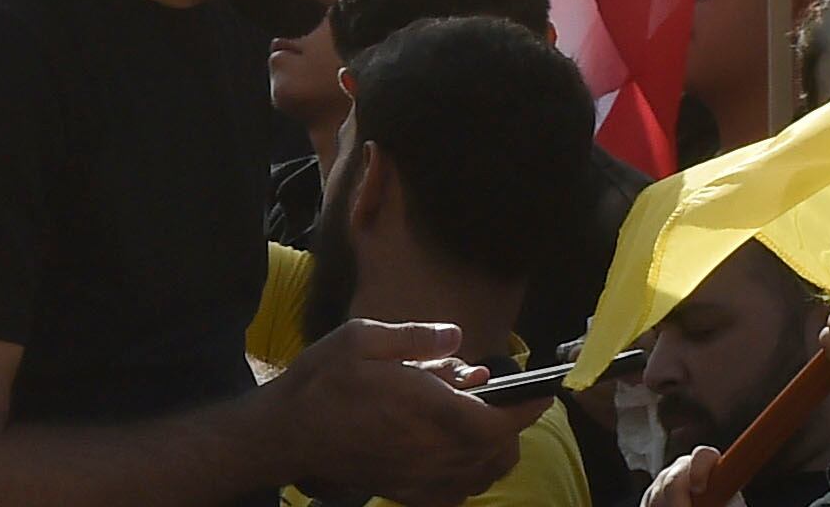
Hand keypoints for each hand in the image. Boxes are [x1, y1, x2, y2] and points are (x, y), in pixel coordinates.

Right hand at [255, 322, 524, 503]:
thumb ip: (417, 338)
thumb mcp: (363, 338)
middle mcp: (433, 451)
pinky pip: (459, 493)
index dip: (528, 407)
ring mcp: (422, 478)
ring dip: (495, 450)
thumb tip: (458, 338)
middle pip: (500, 451)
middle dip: (512, 425)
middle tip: (501, 397)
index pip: (500, 420)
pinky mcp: (408, 493)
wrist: (287, 434)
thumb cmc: (324, 381)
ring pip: (484, 475)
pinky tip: (456, 451)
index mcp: (428, 409)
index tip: (541, 391)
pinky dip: (472, 475)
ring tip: (480, 420)